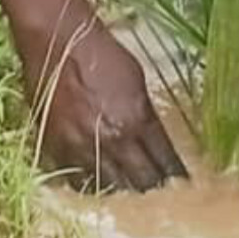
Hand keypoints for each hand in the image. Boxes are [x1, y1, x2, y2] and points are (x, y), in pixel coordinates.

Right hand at [25, 15, 186, 192]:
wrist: (58, 41)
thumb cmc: (102, 52)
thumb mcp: (136, 78)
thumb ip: (144, 112)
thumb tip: (151, 135)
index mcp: (136, 118)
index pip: (163, 158)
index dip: (175, 175)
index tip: (183, 184)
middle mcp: (111, 139)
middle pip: (138, 179)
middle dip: (152, 189)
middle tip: (161, 196)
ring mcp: (82, 147)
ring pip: (107, 186)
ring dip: (121, 191)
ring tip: (131, 195)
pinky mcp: (56, 149)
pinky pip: (76, 180)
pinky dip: (90, 185)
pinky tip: (99, 186)